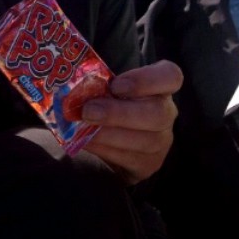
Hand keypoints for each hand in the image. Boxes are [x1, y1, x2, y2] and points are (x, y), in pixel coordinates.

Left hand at [82, 60, 183, 184]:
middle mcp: (166, 112)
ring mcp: (161, 141)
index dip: (145, 80)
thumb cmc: (111, 100)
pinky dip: (104, 149)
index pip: (171, 76)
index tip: (116, 85)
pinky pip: (130, 159)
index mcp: (161, 86)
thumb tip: (68, 75)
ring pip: (145, 140)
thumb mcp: (109, 85)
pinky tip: (85, 141)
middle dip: (119, 113)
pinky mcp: (148, 164)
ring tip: (82, 128)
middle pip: (157, 113)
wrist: (115, 136)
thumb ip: (98, 80)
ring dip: (109, 134)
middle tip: (88, 111)